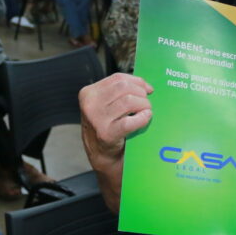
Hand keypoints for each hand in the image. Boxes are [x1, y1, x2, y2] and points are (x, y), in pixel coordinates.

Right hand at [79, 74, 154, 211]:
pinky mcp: (107, 134)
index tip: (147, 89)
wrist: (101, 155)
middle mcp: (89, 105)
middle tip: (147, 103)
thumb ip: (118, 92)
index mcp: (88, 93)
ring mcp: (96, 119)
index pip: (118, 78)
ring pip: (129, 101)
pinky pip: (131, 121)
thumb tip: (145, 85)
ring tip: (146, 111)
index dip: (137, 81)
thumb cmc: (107, 127)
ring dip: (143, 105)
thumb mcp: (104, 105)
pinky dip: (142, 118)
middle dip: (141, 93)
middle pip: (124, 88)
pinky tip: (145, 119)